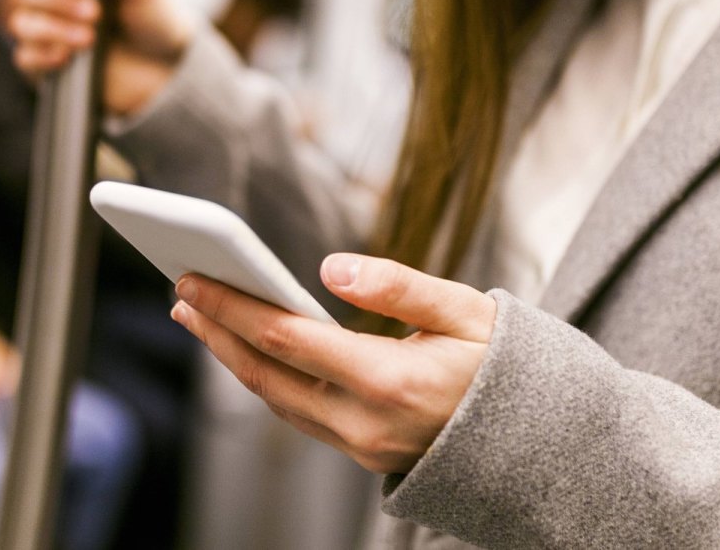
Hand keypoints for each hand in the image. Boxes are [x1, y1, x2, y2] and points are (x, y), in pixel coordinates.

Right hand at [3, 0, 192, 114]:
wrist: (167, 66)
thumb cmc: (155, 16)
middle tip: (95, 12)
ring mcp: (47, 32)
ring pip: (22, 24)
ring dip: (54, 29)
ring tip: (90, 38)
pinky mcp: (47, 65)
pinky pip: (26, 59)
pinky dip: (45, 57)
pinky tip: (68, 57)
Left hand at [170, 253, 496, 474]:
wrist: (539, 442)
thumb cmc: (507, 365)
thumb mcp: (467, 311)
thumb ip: (398, 286)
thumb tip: (330, 266)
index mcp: (390, 382)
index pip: (286, 339)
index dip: (232, 306)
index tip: (193, 277)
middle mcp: (365, 424)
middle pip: (265, 375)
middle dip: (216, 332)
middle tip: (180, 293)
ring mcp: (362, 446)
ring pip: (277, 400)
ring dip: (234, 359)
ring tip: (203, 318)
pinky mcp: (364, 453)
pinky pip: (300, 415)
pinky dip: (268, 379)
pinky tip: (254, 351)